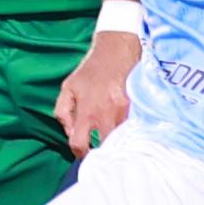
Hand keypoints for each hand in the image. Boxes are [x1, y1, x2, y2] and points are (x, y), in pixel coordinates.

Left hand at [52, 31, 139, 151]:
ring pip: (123, 140)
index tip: (85, 154)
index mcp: (87, 112)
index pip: (80, 144)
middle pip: (105, 147)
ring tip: (115, 144)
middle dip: (103, 153)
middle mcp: (107, 115)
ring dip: (118, 144)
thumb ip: (63, 112)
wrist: (116, 50)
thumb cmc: (90, 71)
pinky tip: (128, 133)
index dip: (80, 154)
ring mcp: (126, 113)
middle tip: (102, 153)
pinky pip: (135, 128)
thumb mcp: (68, 88)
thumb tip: (70, 133)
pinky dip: (130, 133)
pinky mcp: (139, 107)